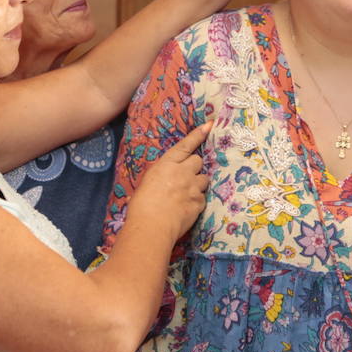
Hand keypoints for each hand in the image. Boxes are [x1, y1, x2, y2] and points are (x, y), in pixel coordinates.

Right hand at [131, 122, 211, 242]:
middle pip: (198, 161)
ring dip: (197, 184)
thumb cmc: (141, 206)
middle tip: (185, 178)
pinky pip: (202, 198)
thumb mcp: (146, 183)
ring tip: (185, 195)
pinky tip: (186, 209)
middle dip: (194, 167)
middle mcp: (183, 172)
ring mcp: (193, 187)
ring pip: (204, 179)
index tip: (210, 125)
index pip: (186, 145)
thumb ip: (160, 175)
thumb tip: (164, 177)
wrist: (151, 226)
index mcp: (166, 164)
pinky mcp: (199, 202)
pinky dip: (196, 202)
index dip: (198, 134)